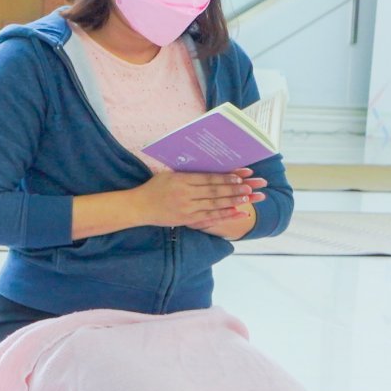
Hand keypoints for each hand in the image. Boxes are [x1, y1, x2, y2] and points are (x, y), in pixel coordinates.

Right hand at [132, 168, 262, 226]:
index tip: (240, 175)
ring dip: (233, 201)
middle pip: (215, 191)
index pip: (208, 178)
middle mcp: (186, 195)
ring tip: (248, 198)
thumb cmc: (153, 188)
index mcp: (181, 180)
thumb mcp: (168, 175)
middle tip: (251, 186)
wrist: (139, 207)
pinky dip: (226, 215)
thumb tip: (209, 171)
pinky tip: (238, 213)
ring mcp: (187, 209)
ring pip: (215, 204)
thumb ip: (187, 174)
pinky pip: (210, 217)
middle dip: (235, 188)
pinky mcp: (188, 220)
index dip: (225, 177)